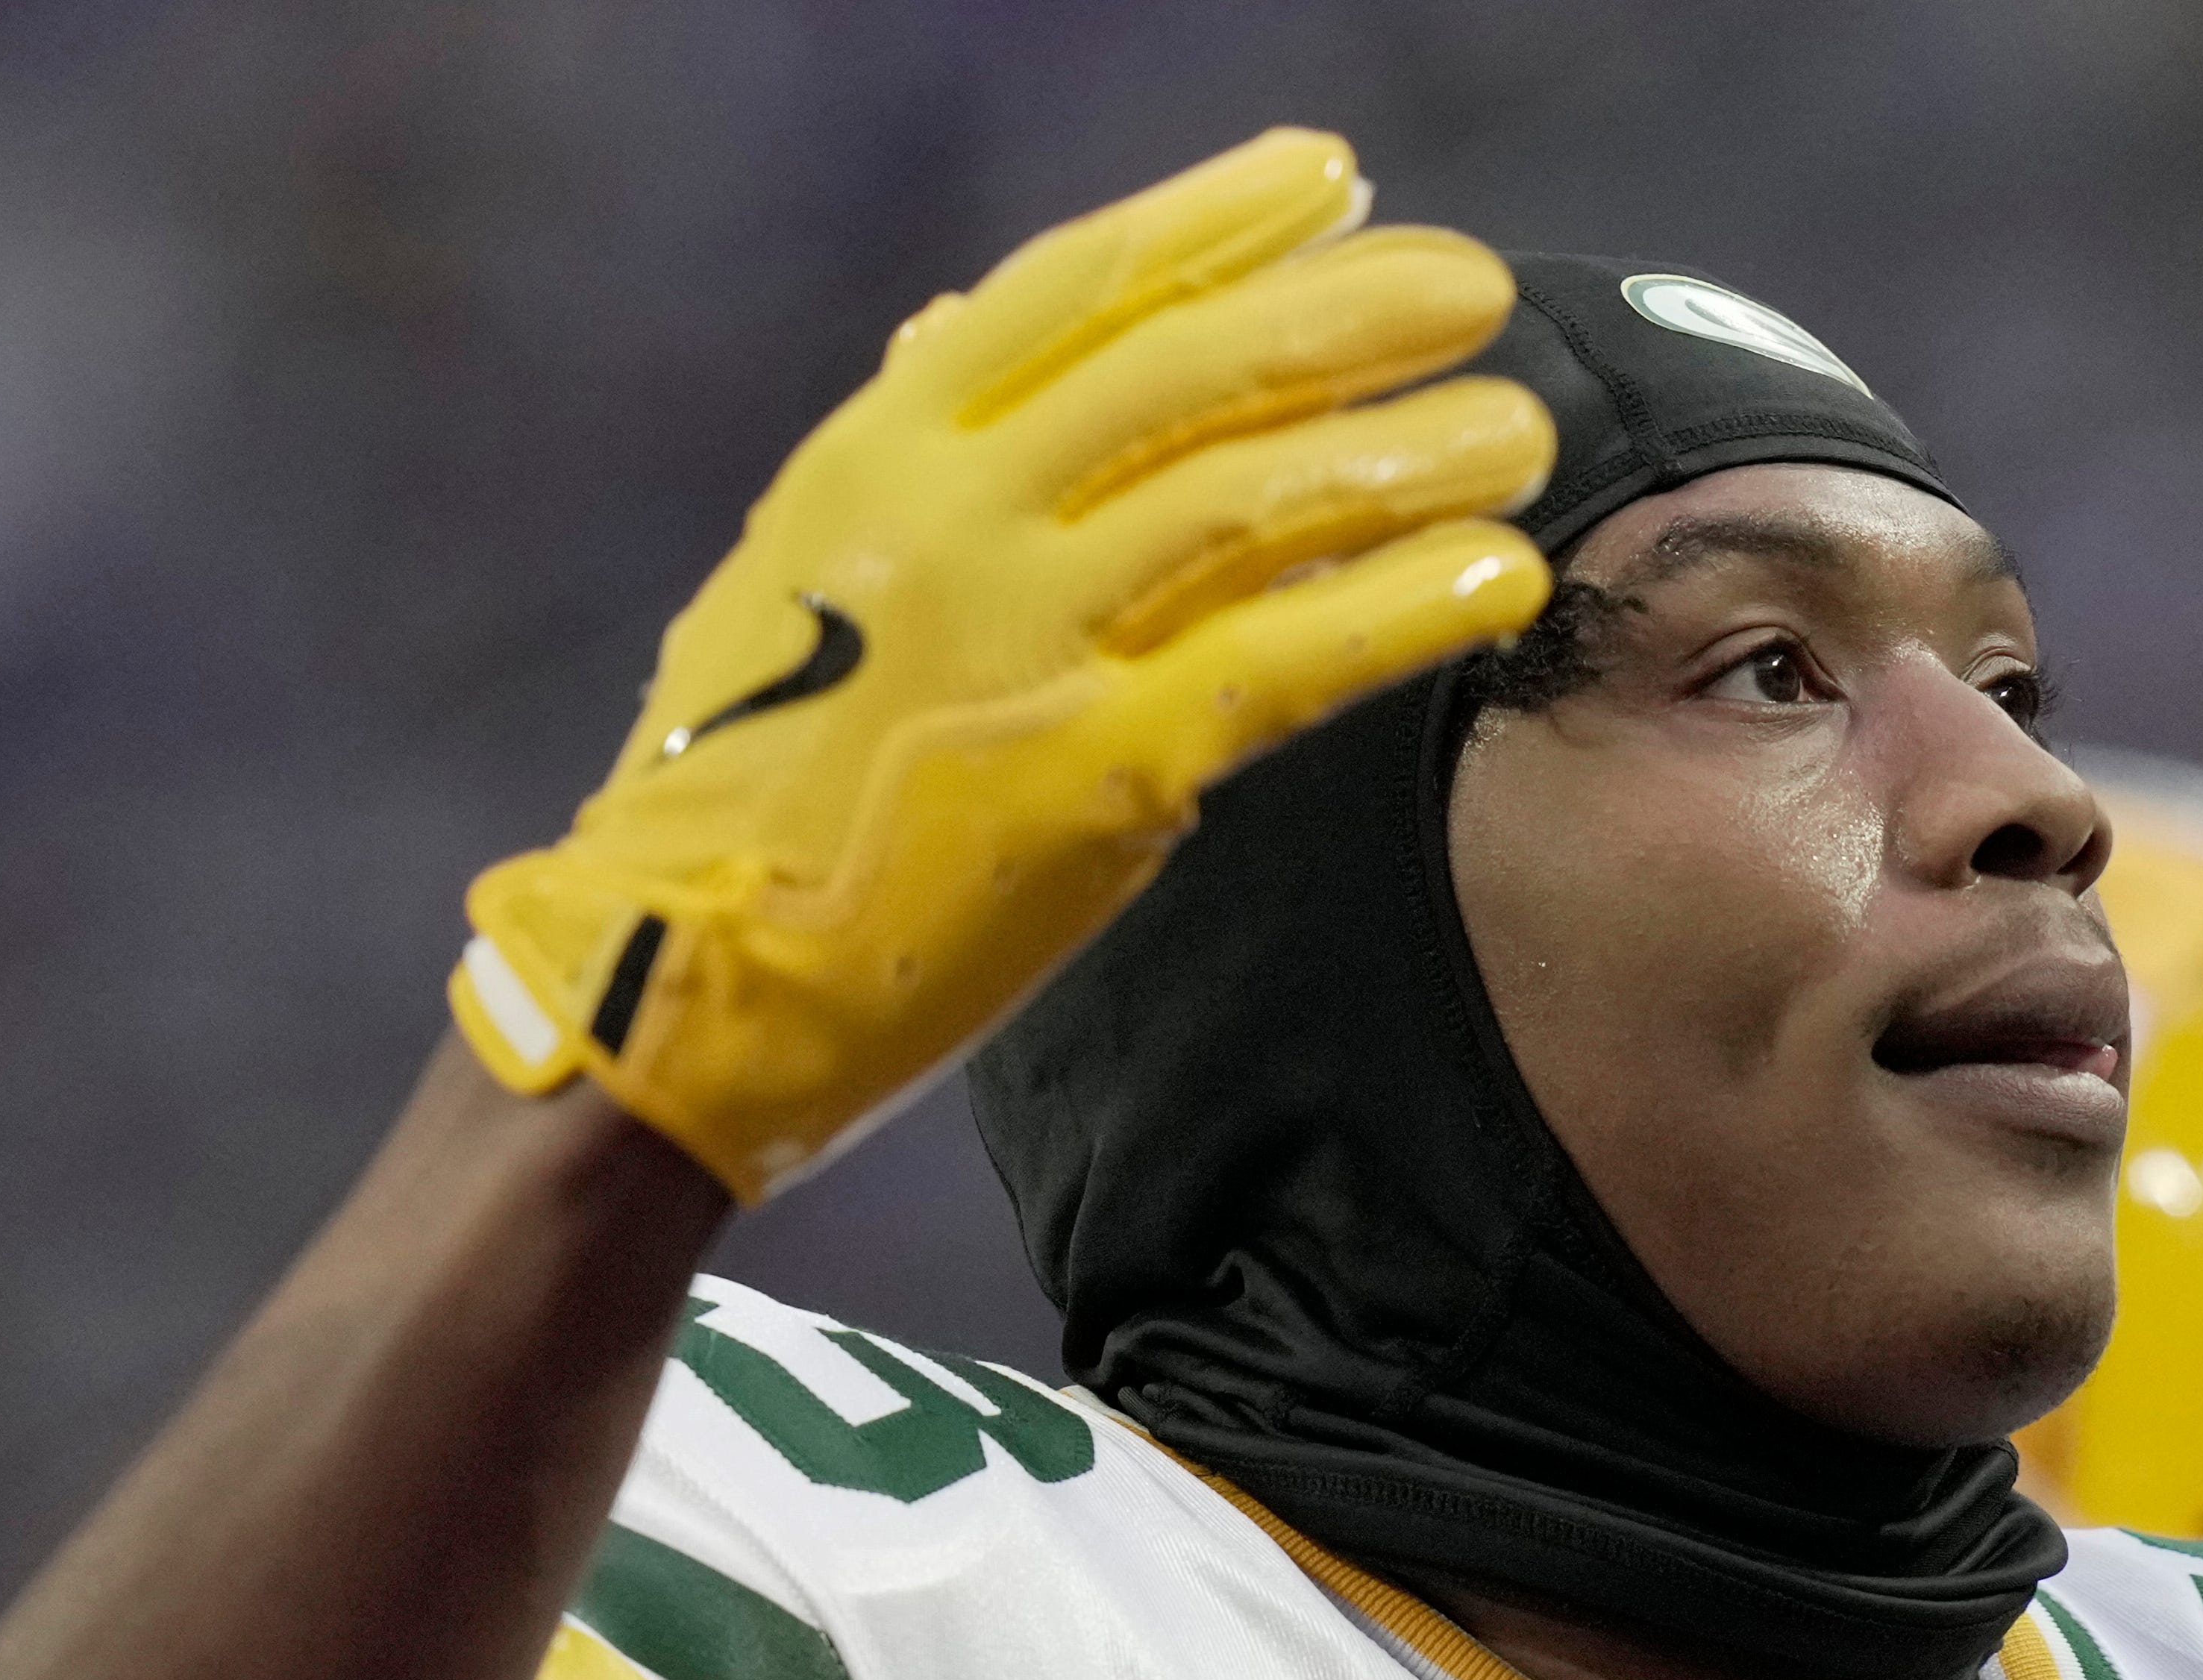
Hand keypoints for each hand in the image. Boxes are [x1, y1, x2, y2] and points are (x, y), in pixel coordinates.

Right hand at [455, 126, 1553, 1196]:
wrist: (680, 977)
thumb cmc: (747, 784)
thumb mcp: (795, 575)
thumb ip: (903, 455)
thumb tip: (959, 323)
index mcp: (880, 455)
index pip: (1075, 290)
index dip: (1214, 224)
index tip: (1333, 180)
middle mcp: (952, 523)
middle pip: (1188, 377)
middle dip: (1347, 318)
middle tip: (1473, 288)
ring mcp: (1023, 644)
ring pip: (1251, 507)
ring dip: (1407, 457)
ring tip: (1522, 429)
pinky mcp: (1092, 776)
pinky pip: (1277, 668)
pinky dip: (1398, 613)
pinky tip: (1497, 579)